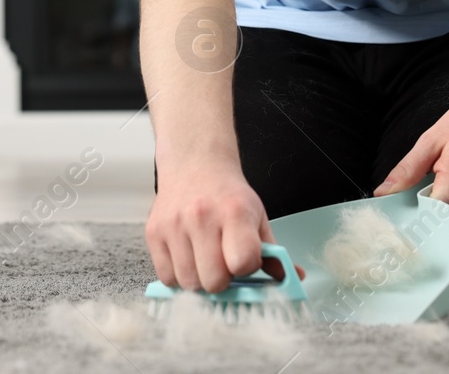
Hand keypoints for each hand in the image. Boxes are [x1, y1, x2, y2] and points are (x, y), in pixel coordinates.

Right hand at [146, 157, 298, 291]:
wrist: (194, 165)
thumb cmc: (227, 195)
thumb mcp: (257, 216)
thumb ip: (273, 252)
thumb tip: (294, 279)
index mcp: (234, 212)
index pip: (243, 263)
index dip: (247, 269)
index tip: (245, 261)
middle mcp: (201, 217)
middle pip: (214, 281)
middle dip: (222, 281)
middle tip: (224, 264)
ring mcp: (174, 226)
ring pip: (189, 283)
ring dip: (200, 280)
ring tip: (205, 260)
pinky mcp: (154, 233)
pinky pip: (167, 277)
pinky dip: (179, 276)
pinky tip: (188, 258)